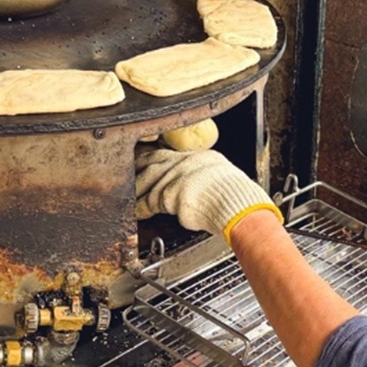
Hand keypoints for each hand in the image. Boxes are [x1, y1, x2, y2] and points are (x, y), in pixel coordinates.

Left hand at [134, 147, 279, 242]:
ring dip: (138, 191)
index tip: (146, 162)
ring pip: (150, 179)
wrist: (239, 207)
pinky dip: (142, 207)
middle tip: (128, 175)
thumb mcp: (224, 182)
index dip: (156, 159)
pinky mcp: (171, 192)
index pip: (173, 154)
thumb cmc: (237, 200)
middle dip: (139, 167)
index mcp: (203, 157)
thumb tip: (200, 190)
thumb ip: (207, 182)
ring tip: (130, 199)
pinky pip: (150, 201)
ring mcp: (178, 175)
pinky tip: (138, 212)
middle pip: (155, 160)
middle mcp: (188, 161)